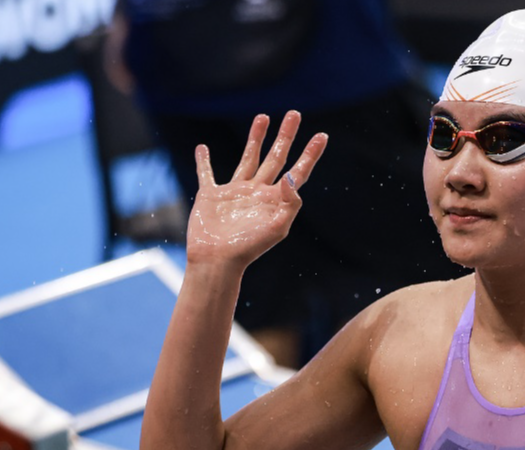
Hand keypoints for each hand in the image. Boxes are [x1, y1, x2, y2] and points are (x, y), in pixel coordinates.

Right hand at [187, 111, 327, 268]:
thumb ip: (289, 202)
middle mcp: (257, 192)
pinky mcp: (211, 195)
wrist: (218, 260)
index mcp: (275, 200)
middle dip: (286, 136)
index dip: (310, 155)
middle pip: (276, 157)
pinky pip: (207, 173)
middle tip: (294, 114)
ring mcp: (235, 192)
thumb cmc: (249, 248)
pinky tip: (202, 148)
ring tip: (263, 117)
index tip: (322, 135)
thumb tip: (291, 175)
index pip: (297, 172)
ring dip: (256, 137)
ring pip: (248, 157)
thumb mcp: (277, 227)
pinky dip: (203, 161)